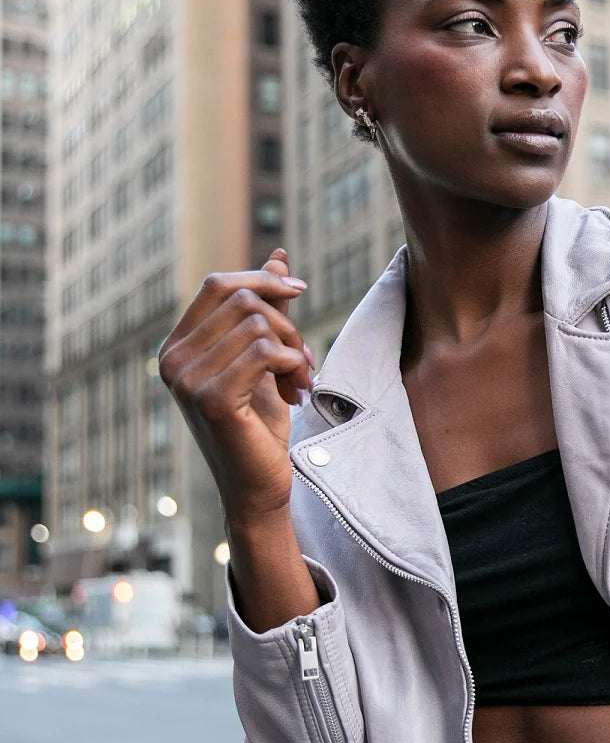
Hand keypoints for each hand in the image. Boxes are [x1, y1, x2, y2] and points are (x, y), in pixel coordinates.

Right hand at [159, 249, 312, 526]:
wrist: (259, 486)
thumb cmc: (260, 425)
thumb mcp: (264, 358)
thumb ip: (265, 310)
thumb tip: (278, 257)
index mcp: (177, 346)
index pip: (217, 285)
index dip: (261, 280)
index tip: (299, 291)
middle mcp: (172, 360)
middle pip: (241, 300)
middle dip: (285, 323)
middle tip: (304, 359)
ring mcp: (186, 380)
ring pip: (257, 325)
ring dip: (293, 349)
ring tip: (300, 380)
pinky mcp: (210, 399)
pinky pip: (263, 352)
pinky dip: (291, 365)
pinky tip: (297, 391)